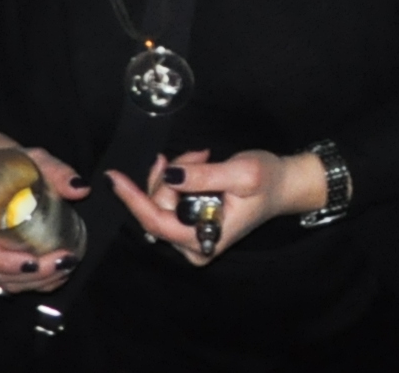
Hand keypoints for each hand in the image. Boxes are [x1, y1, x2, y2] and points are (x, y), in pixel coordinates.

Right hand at [0, 133, 86, 294]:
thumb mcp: (34, 159)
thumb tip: (80, 188)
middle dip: (29, 276)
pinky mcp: (0, 259)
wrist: (1, 166)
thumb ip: (56, 171)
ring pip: (4, 280)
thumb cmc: (13, 163)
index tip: (32, 260)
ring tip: (65, 269)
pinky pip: (12, 280)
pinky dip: (35, 283)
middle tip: (61, 263)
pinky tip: (58, 276)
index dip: (3, 262)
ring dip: (35, 282)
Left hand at [105, 147, 321, 266]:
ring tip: (204, 158)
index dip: (134, 199)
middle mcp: (193, 245)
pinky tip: (199, 166)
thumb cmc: (267, 181)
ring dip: (178, 173)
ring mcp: (190, 238)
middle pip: (157, 207)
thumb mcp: (241, 173)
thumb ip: (204, 176)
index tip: (115, 178)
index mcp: (204, 238)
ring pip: (161, 201)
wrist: (283, 186)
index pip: (157, 222)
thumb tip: (169, 176)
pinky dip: (180, 178)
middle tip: (200, 155)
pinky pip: (169, 201)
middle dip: (172, 174)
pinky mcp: (189, 226)